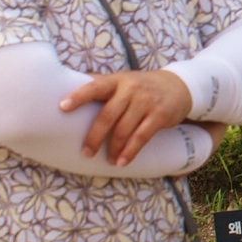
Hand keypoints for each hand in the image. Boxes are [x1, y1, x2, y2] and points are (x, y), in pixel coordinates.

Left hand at [61, 68, 192, 167]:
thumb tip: (67, 85)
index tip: (63, 107)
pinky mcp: (159, 115)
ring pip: (124, 129)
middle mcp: (131, 89)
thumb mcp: (123, 80)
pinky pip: (142, 136)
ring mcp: (146, 102)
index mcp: (117, 81)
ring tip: (108, 160)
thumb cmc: (142, 86)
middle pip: (108, 115)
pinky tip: (123, 161)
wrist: (179, 86)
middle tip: (86, 152)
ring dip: (113, 148)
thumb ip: (101, 83)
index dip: (79, 96)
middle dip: (95, 136)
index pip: (95, 87)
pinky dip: (130, 151)